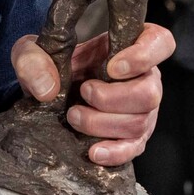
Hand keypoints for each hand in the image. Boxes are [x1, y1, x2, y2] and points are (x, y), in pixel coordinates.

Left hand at [12, 21, 171, 165]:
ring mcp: (144, 110)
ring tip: (75, 116)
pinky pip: (134, 148)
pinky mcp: (134, 137)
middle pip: (150, 93)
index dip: (144, 55)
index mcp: (132, 45)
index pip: (161, 43)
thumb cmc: (53, 65)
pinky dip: (113, 152)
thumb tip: (48, 89)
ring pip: (139, 122)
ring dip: (102, 123)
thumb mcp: (33, 52)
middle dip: (112, 98)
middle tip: (83, 93)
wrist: (50, 95)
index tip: (111, 67)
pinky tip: (92, 151)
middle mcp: (146, 78)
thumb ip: (33, 58)